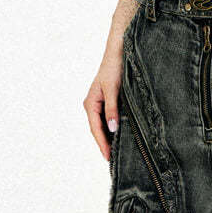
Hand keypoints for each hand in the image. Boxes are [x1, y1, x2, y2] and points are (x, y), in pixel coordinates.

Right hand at [84, 43, 123, 160]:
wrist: (119, 50)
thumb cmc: (114, 67)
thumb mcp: (113, 89)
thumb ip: (112, 109)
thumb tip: (112, 129)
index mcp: (90, 104)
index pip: (95, 129)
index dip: (102, 144)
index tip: (108, 158)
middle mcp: (93, 105)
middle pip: (98, 130)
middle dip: (105, 144)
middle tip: (114, 162)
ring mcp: (100, 103)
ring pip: (104, 125)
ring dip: (110, 137)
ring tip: (117, 153)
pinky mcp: (108, 100)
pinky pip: (109, 118)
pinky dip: (114, 128)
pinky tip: (121, 135)